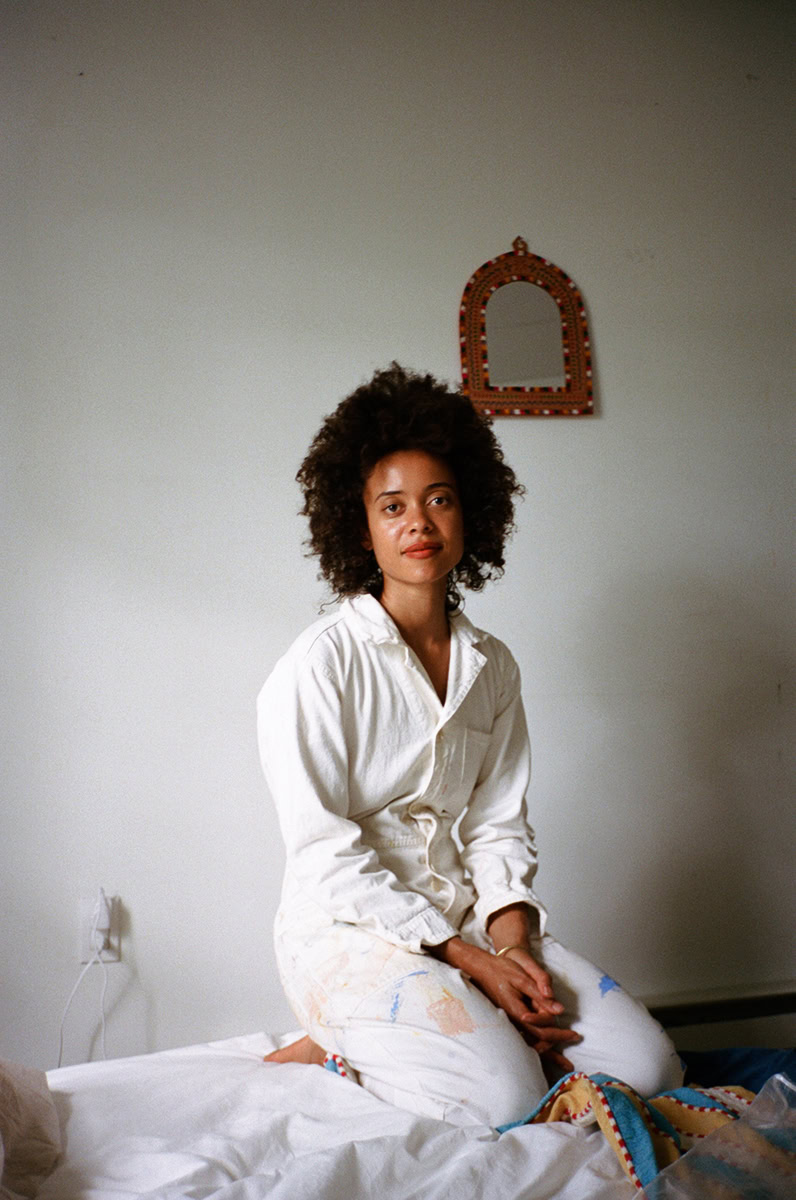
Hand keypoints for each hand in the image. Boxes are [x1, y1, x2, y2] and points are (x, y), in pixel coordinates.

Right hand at [431, 937, 578, 1057]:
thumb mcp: (523, 979)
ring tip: (560, 1063)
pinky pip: (523, 1038)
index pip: (543, 1031)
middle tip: (569, 1061)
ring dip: (545, 1054)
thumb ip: (541, 995)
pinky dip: (535, 1045)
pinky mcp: (508, 1020)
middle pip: (537, 1042)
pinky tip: (541, 1050)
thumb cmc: (502, 970)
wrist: (482, 968)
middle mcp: (513, 1022)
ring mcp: (509, 1023)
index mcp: (518, 1013)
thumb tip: (559, 1010)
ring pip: (529, 1043)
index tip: (575, 1035)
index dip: (560, 1035)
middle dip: (555, 1053)